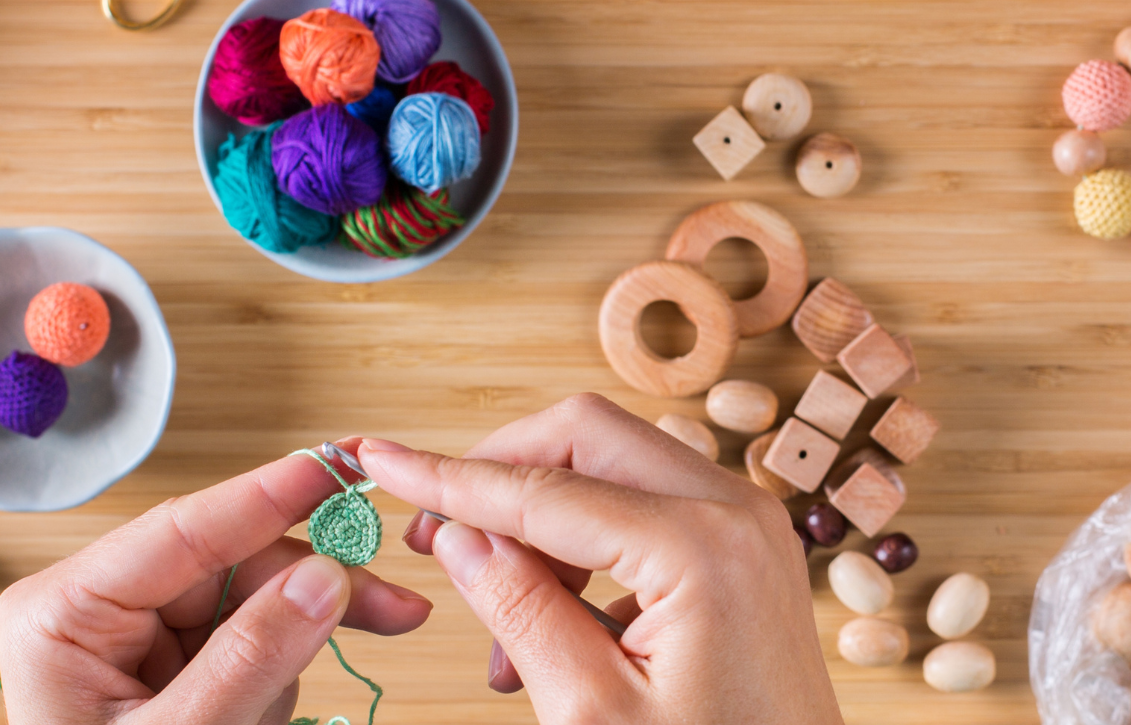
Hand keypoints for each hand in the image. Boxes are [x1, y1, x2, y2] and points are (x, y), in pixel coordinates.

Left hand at [0, 439, 432, 724]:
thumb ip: (251, 659)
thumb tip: (323, 576)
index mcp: (66, 612)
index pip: (180, 531)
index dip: (266, 497)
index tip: (336, 466)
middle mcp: (97, 611)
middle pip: (229, 562)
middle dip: (308, 587)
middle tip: (397, 608)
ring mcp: (134, 640)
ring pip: (249, 599)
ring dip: (294, 644)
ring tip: (276, 713)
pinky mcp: (169, 669)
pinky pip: (247, 641)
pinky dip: (278, 672)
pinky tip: (268, 713)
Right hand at [359, 394, 842, 724]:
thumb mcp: (592, 714)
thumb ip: (520, 610)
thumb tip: (459, 536)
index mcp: (700, 547)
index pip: (542, 487)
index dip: (450, 477)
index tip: (381, 459)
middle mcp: (736, 511)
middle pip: (586, 434)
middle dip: (500, 475)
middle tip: (434, 539)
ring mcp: (750, 524)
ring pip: (614, 466)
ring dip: (543, 523)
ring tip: (503, 631)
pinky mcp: (748, 548)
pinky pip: (649, 507)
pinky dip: (589, 547)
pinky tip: (554, 629)